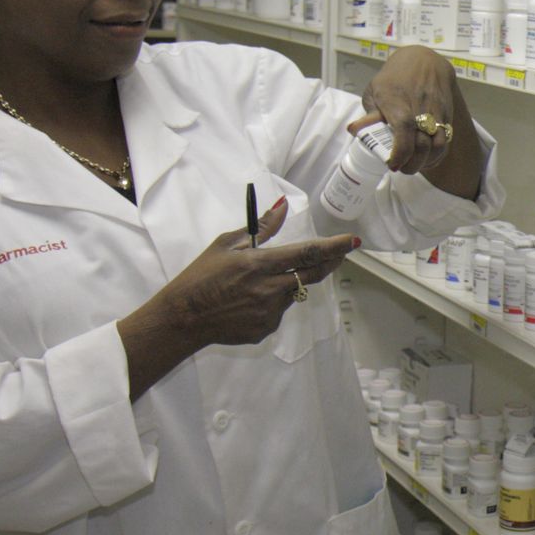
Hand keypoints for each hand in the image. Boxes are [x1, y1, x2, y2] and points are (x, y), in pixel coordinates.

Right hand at [118, 197, 356, 396]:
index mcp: (260, 264)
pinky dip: (271, 303)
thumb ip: (260, 227)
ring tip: (257, 283)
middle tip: (338, 255)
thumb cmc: (200, 276)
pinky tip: (247, 303)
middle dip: (330, 263)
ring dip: (287, 284)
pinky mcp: (266, 329)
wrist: (183, 318)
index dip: (333, 248)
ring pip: (293, 293)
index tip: (352, 242)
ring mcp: (270, 313)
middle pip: (313, 275)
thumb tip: (283, 205)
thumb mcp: (226, 245)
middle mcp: (270, 289)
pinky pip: (278, 312)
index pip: (307, 254)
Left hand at [350, 45, 458, 174]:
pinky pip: (446, 141)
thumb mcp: (375, 91)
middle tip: (400, 169)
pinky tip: (427, 160)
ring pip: (438, 145)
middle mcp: (420, 108)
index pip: (403, 131)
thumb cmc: (394, 78)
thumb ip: (369, 114)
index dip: (399, 153)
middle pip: (422, 144)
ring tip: (414, 166)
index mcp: (398, 102)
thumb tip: (355, 131)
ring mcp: (436, 113)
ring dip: (426, 162)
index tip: (392, 165)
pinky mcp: (447, 116)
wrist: (424, 62)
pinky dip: (437, 156)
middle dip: (412, 164)